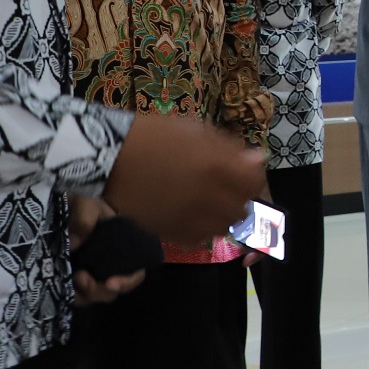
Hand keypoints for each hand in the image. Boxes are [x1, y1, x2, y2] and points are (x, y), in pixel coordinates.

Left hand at [66, 194, 144, 305]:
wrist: (59, 210)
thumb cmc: (80, 207)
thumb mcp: (86, 205)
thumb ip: (84, 218)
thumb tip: (75, 244)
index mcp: (121, 252)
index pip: (135, 274)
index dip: (127, 282)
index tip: (111, 282)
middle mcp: (109, 268)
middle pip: (112, 291)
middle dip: (99, 291)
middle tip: (81, 278)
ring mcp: (90, 276)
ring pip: (93, 297)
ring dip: (84, 294)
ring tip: (72, 278)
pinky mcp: (70, 280)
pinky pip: (74, 296)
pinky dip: (70, 294)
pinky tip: (62, 283)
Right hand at [101, 112, 266, 248]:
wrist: (111, 158)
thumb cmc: (155, 137)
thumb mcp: (196, 131)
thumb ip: (230, 149)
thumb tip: (257, 160)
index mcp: (218, 166)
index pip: (256, 183)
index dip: (253, 178)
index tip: (244, 173)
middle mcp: (210, 197)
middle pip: (243, 209)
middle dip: (239, 198)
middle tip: (224, 187)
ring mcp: (192, 219)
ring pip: (224, 227)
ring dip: (222, 215)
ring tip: (207, 200)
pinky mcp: (173, 234)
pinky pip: (200, 237)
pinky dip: (201, 227)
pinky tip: (189, 211)